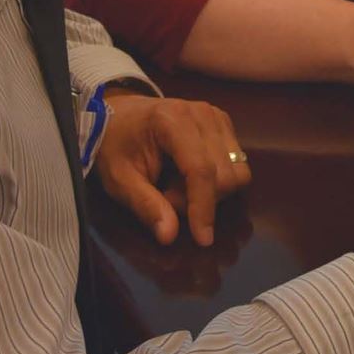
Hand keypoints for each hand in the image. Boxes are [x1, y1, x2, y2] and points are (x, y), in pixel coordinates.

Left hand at [94, 92, 251, 247]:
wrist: (118, 115)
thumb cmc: (115, 145)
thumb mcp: (119, 180)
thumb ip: (145, 206)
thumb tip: (169, 236)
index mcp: (172, 121)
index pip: (201, 170)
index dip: (203, 207)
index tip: (202, 239)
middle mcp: (202, 114)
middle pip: (225, 175)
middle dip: (199, 200)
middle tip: (165, 198)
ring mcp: (216, 117)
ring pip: (238, 172)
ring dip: (211, 192)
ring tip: (176, 186)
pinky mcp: (224, 124)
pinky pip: (237, 164)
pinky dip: (216, 180)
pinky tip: (187, 176)